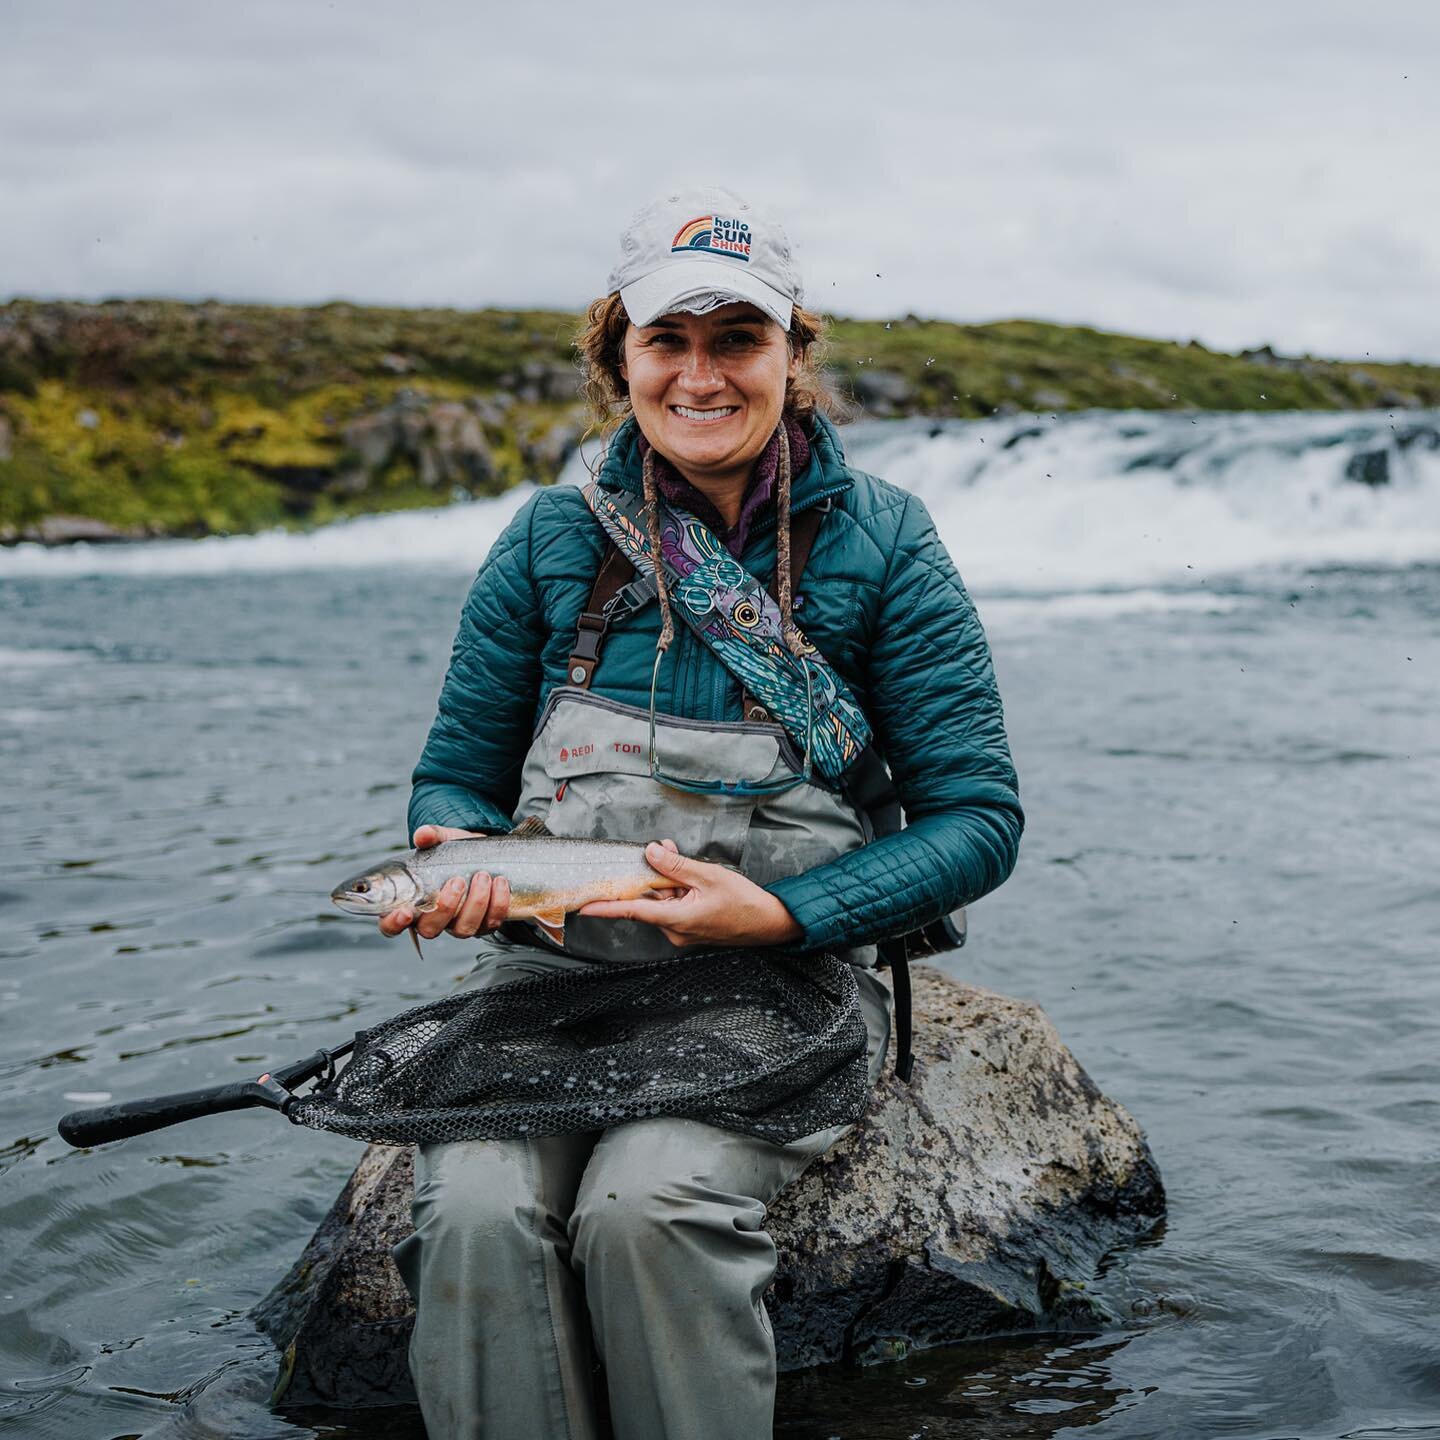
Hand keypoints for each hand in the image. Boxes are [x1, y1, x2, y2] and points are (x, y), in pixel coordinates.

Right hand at [378, 825, 510, 940]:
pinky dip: (497, 903)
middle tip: (457, 880)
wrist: (486, 854)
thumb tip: (422, 835)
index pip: (390, 925)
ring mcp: (459, 925)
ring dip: (475, 903)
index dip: (394, 923)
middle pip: (430, 930)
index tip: (405, 912)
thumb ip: (431, 836)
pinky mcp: (484, 924)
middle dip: (445, 907)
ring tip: (483, 876)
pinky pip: (491, 923)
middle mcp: (433, 919)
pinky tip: (500, 882)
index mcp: (411, 903)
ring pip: (463, 929)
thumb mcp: (443, 840)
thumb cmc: (455, 852)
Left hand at [579, 840, 803, 947]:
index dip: (606, 908)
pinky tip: (686, 874)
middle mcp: (675, 930)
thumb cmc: (744, 902)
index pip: (632, 912)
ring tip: (675, 856)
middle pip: (649, 901)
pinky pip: (675, 907)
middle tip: (658, 852)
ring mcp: (683, 932)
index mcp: (676, 920)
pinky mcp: (692, 929)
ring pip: (663, 902)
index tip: (584, 906)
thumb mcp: (708, 876)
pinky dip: (676, 890)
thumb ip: (675, 866)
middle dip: (650, 877)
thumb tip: (650, 854)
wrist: (770, 923)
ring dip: (666, 881)